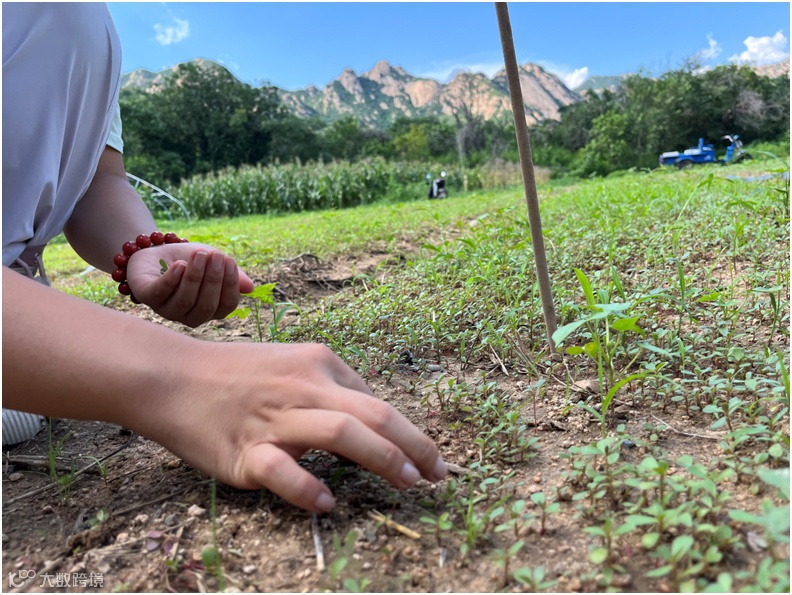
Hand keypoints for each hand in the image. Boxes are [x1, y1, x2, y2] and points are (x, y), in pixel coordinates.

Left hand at [126, 243, 254, 326]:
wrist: (157, 249)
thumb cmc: (189, 259)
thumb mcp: (212, 262)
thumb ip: (230, 273)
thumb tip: (249, 288)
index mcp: (209, 309)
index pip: (226, 306)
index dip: (230, 285)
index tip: (229, 261)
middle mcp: (189, 315)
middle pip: (207, 306)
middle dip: (214, 280)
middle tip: (216, 255)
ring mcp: (167, 309)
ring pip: (185, 301)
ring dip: (195, 276)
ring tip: (199, 254)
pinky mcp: (147, 297)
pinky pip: (161, 293)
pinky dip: (172, 279)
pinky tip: (181, 264)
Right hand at [139, 342, 447, 512]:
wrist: (171, 376)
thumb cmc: (238, 373)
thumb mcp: (292, 363)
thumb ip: (332, 387)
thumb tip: (372, 424)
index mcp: (319, 362)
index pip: (377, 401)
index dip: (410, 432)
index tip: (429, 457)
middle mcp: (303, 386)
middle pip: (374, 414)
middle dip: (415, 445)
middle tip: (438, 474)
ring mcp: (274, 419)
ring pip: (341, 433)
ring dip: (384, 459)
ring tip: (408, 483)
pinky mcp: (244, 451)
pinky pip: (283, 471)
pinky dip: (308, 487)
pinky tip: (327, 502)